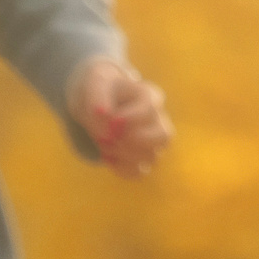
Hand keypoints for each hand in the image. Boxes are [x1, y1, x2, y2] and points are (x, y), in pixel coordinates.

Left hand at [67, 57, 171, 178]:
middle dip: (133, 140)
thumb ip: (98, 98)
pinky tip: (106, 157)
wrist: (101, 103)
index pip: (150, 109)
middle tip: (109, 136)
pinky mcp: (144, 158)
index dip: (130, 119)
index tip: (111, 122)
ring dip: (123, 154)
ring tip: (102, 143)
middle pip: (163, 137)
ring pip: (152, 157)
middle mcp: (158, 119)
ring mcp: (154, 142)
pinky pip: (140, 172)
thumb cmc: (102, 91)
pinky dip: (121, 168)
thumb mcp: (95, 85)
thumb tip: (105, 115)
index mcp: (150, 96)